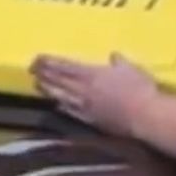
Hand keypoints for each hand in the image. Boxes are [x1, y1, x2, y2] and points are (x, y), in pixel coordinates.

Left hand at [31, 53, 159, 136]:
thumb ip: (120, 62)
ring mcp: (85, 106)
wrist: (144, 115)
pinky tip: (57, 105)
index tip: (38, 58)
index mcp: (92, 74)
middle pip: (58, 81)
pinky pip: (71, 112)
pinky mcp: (90, 120)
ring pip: (60, 96)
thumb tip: (113, 55)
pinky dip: (62, 107)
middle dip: (43, 74)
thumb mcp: (131, 68)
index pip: (65, 66)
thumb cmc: (139, 88)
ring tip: (38, 85)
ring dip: (48, 90)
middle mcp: (83, 89)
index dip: (50, 62)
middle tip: (32, 70)